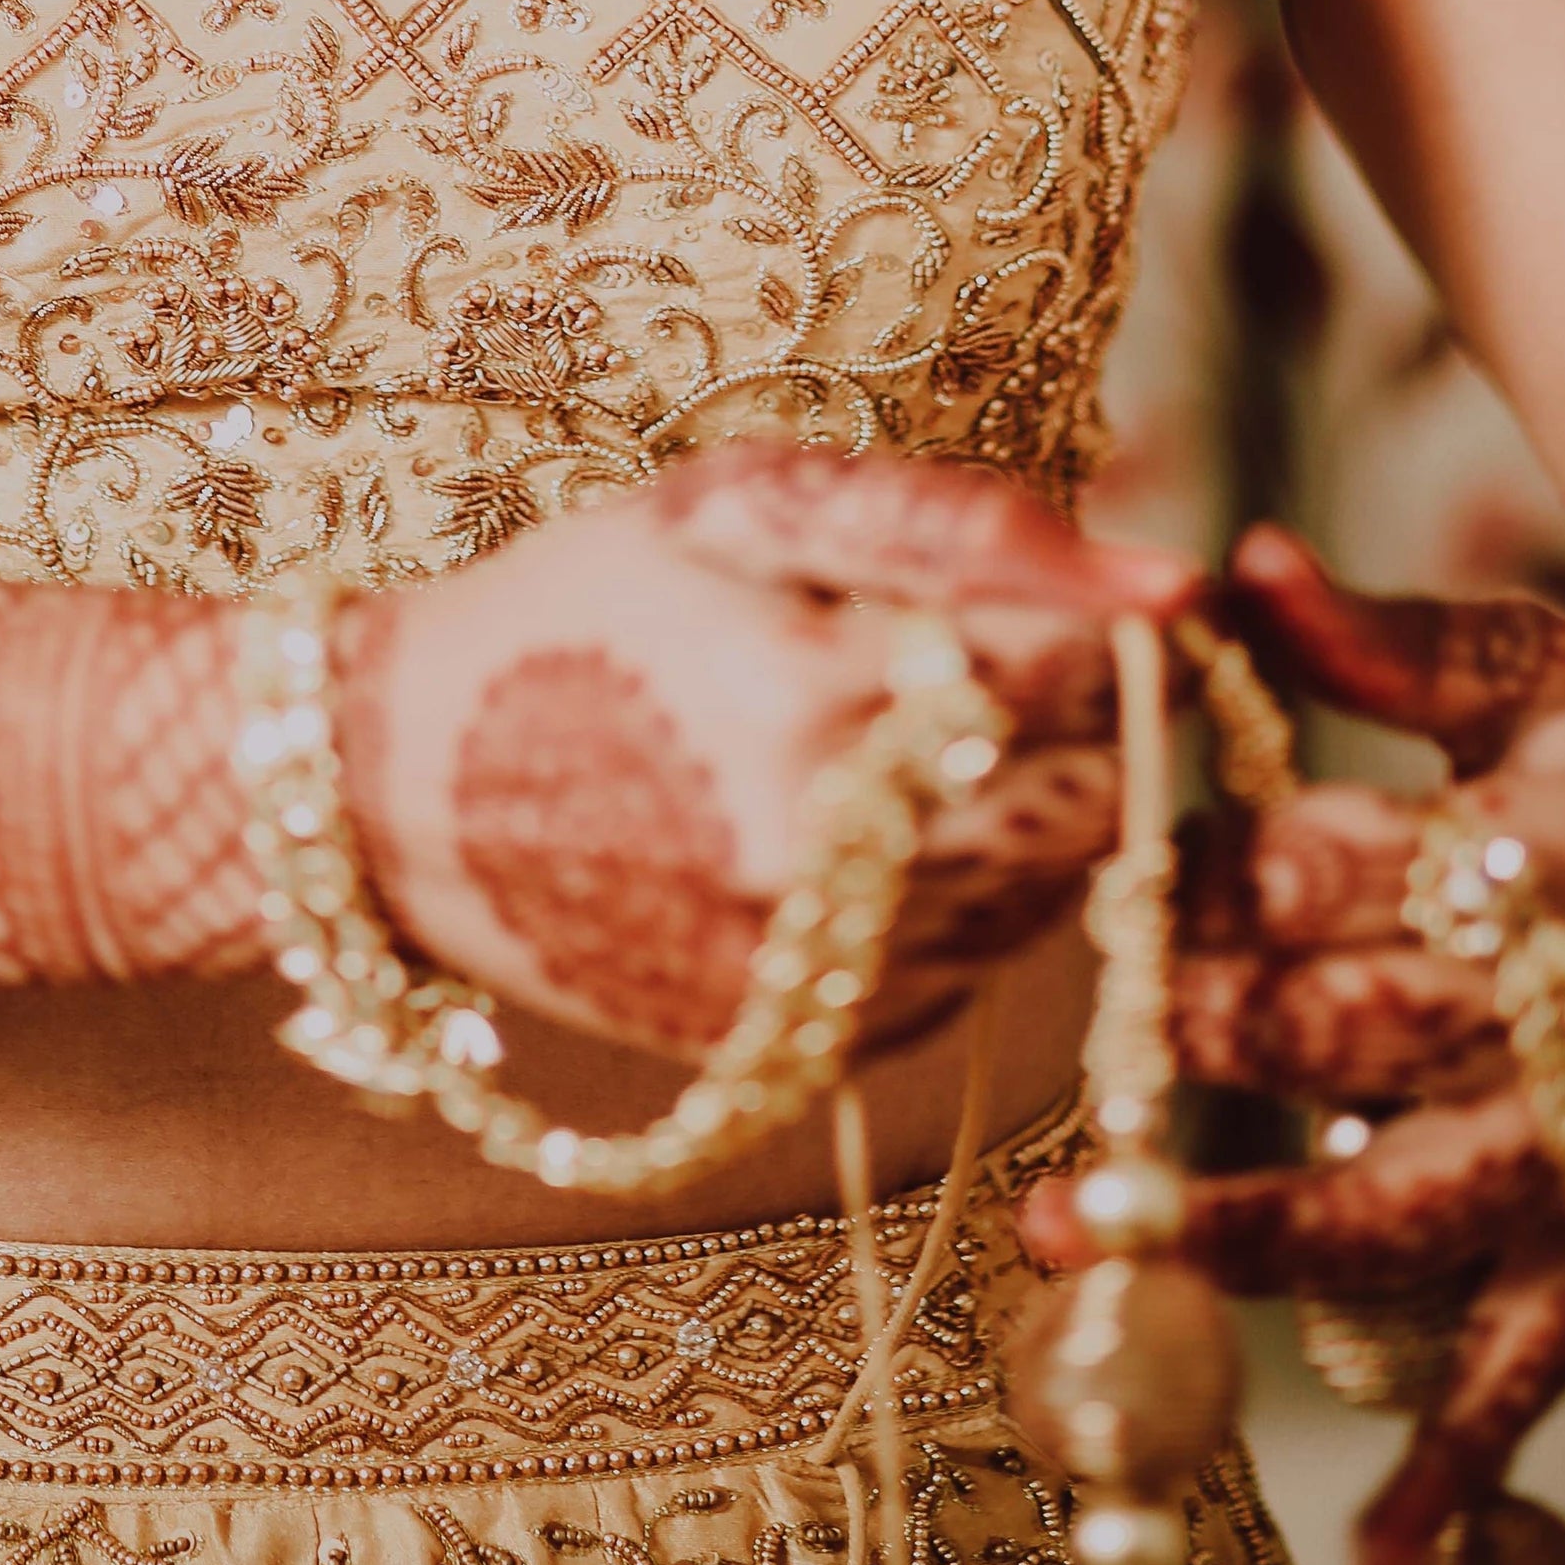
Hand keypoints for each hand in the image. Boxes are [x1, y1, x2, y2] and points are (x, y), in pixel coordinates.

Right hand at [341, 444, 1195, 1065]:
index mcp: (815, 696)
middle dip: (1082, 721)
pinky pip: (971, 973)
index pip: (1088, 674)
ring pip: (1047, 894)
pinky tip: (861, 834)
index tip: (1090, 598)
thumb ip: (955, 522)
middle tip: (997, 666)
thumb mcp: (739, 507)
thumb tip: (1165, 579)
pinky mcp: (804, 1056)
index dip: (1114, 625)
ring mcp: (815, 979)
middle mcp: (827, 863)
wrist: (399, 788)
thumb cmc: (579, 605)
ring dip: (1024, 809)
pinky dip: (956, 898)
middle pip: (1094, 795)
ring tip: (908, 742)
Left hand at [1021, 526, 1564, 1564]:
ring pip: (1397, 1208)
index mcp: (1542, 847)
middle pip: (1342, 1030)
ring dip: (1237, 1229)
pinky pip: (1536, 1371)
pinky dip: (1461, 1470)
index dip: (1208, 876)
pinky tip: (1377, 1556)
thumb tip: (1227, 562)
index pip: (1331, 871)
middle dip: (1198, 1024)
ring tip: (1082, 1240)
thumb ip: (1375, 637)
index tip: (1117, 874)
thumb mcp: (1536, 669)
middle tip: (1093, 1017)